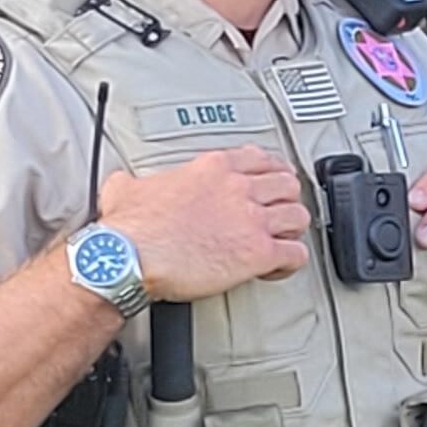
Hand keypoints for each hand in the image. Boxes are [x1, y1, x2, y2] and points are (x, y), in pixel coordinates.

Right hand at [98, 147, 309, 300]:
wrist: (127, 257)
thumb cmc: (129, 230)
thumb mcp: (126, 188)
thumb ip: (136, 181)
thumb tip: (126, 183)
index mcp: (213, 168)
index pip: (261, 159)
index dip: (271, 172)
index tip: (270, 182)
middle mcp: (238, 189)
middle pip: (288, 185)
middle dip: (287, 200)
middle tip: (278, 213)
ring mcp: (252, 220)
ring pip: (300, 216)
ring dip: (293, 230)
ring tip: (280, 241)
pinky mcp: (259, 252)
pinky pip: (297, 254)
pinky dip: (292, 262)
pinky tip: (277, 267)